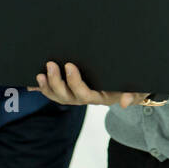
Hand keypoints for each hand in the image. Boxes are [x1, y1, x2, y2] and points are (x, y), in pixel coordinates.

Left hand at [29, 62, 147, 107]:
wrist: (129, 88)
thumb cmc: (134, 87)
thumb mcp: (138, 90)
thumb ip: (134, 94)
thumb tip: (126, 102)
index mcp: (100, 97)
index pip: (84, 94)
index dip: (74, 82)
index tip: (69, 65)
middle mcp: (85, 98)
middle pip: (66, 96)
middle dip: (56, 82)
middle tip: (50, 65)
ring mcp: (76, 95)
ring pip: (57, 96)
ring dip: (47, 87)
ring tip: (40, 74)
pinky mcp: (69, 91)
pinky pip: (53, 92)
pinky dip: (41, 89)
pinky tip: (29, 84)